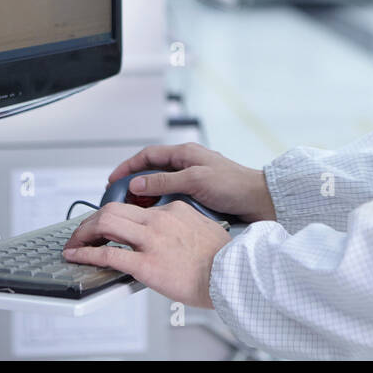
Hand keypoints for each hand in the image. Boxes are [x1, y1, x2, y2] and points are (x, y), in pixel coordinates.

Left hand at [62, 201, 229, 307]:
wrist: (232, 276)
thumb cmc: (223, 260)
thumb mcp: (203, 230)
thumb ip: (182, 227)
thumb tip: (169, 236)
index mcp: (174, 210)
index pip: (136, 206)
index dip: (116, 215)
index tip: (107, 224)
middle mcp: (160, 220)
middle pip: (114, 209)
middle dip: (92, 220)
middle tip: (83, 232)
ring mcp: (151, 240)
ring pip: (105, 223)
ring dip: (84, 233)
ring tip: (75, 243)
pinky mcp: (145, 264)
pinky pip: (106, 254)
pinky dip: (85, 253)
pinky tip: (76, 256)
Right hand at [106, 143, 277, 223]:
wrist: (259, 201)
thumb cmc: (234, 185)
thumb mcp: (195, 180)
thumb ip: (165, 181)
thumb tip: (138, 183)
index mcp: (185, 154)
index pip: (148, 156)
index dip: (128, 167)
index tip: (113, 180)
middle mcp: (187, 165)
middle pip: (152, 172)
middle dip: (134, 184)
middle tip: (120, 200)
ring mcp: (193, 180)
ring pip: (161, 187)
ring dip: (147, 198)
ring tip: (134, 212)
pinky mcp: (198, 196)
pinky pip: (173, 199)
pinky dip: (161, 207)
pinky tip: (156, 218)